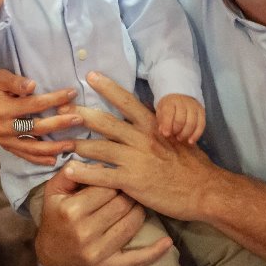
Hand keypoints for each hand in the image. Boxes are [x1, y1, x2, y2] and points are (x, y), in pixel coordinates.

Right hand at [0, 70, 80, 165]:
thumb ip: (15, 82)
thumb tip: (32, 86)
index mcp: (3, 108)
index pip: (34, 104)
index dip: (54, 99)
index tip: (72, 93)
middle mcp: (4, 127)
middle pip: (36, 127)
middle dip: (60, 124)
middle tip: (79, 119)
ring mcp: (4, 139)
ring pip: (32, 146)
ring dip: (53, 147)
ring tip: (72, 145)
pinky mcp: (5, 145)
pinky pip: (23, 154)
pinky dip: (38, 159)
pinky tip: (53, 160)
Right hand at [34, 167, 170, 265]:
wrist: (51, 256)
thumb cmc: (55, 217)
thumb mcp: (53, 191)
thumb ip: (71, 172)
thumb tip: (98, 163)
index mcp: (72, 210)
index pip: (106, 186)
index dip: (113, 179)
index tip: (114, 178)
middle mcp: (85, 232)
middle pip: (122, 203)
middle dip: (126, 193)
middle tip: (125, 191)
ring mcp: (98, 252)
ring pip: (132, 222)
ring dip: (137, 211)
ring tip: (133, 205)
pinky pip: (136, 259)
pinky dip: (154, 252)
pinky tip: (167, 243)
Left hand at [66, 73, 222, 221]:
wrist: (205, 190)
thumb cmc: (192, 164)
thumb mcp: (177, 135)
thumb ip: (158, 126)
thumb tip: (144, 113)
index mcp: (153, 124)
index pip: (127, 100)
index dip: (107, 87)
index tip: (90, 75)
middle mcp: (142, 138)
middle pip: (105, 121)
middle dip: (81, 114)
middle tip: (61, 110)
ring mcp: (136, 159)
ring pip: (98, 148)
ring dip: (77, 145)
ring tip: (61, 143)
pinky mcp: (132, 181)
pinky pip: (101, 175)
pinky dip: (83, 173)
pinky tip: (69, 170)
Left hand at [155, 93, 204, 143]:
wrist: (180, 97)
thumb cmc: (169, 107)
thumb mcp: (161, 111)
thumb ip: (161, 121)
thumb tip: (163, 132)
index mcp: (170, 101)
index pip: (169, 113)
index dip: (167, 125)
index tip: (166, 134)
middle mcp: (183, 102)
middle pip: (181, 119)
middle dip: (176, 130)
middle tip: (173, 136)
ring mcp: (194, 107)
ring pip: (192, 123)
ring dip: (185, 134)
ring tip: (180, 138)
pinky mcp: (201, 112)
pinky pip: (201, 124)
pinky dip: (196, 134)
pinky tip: (191, 141)